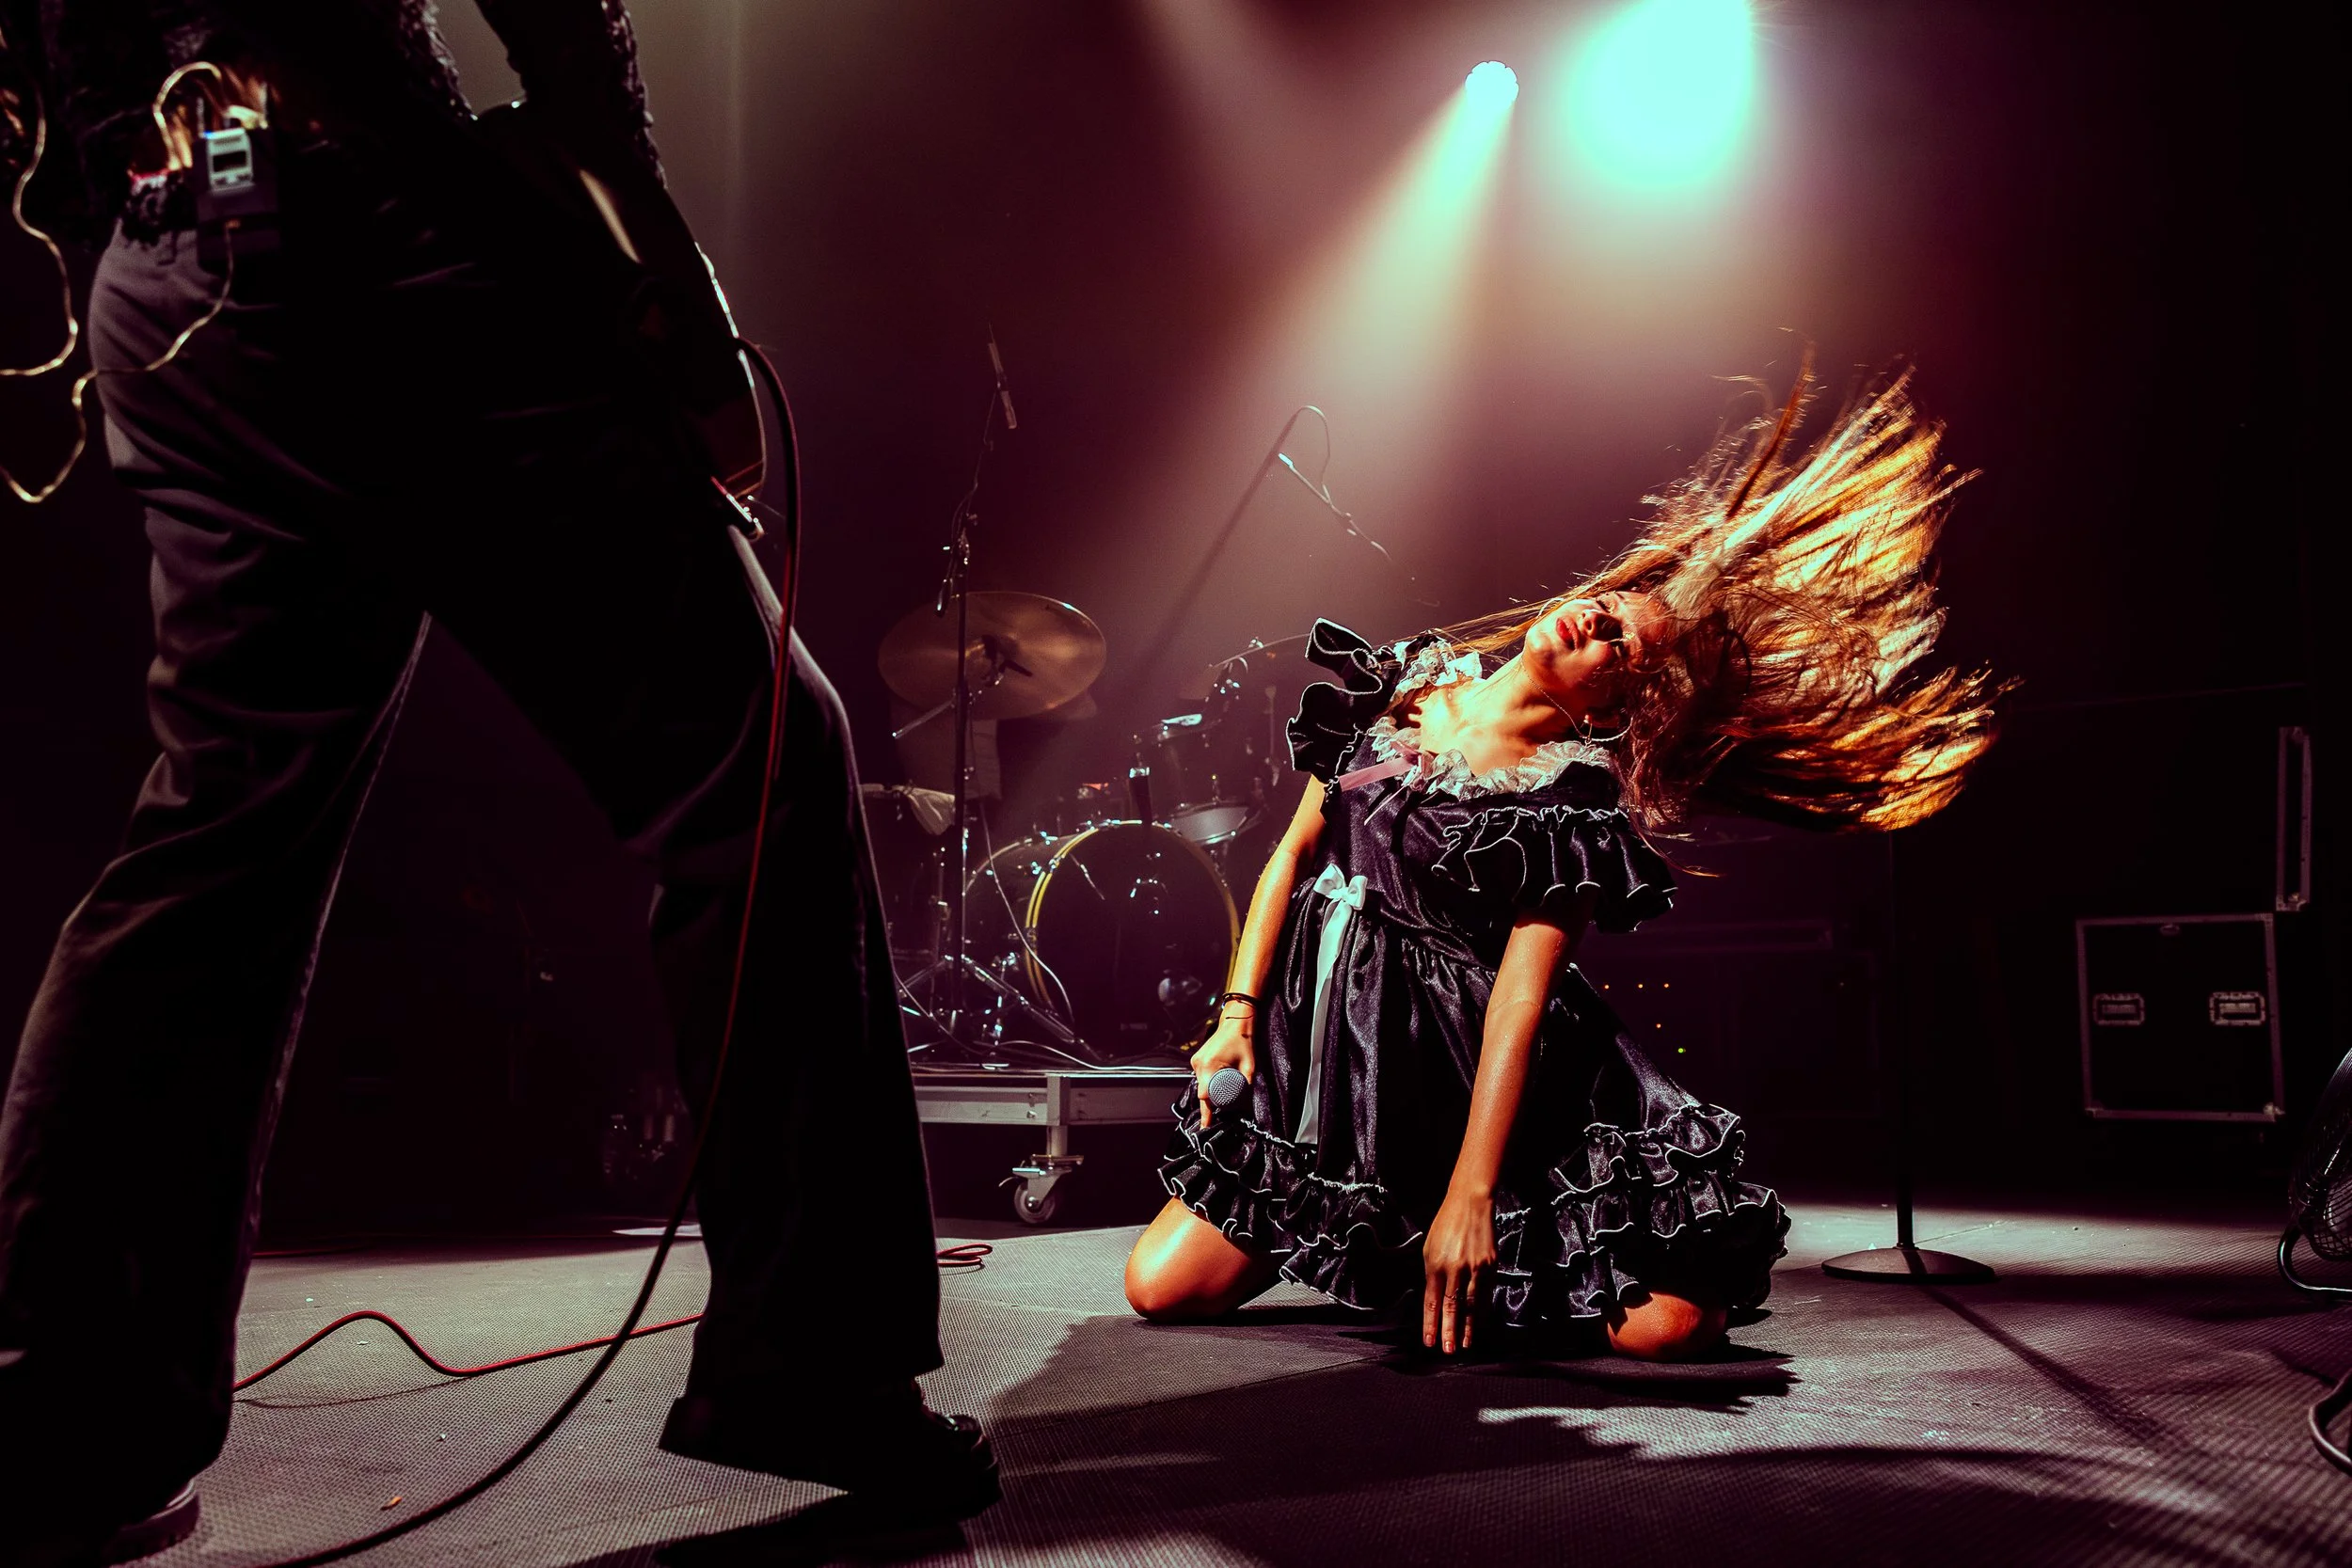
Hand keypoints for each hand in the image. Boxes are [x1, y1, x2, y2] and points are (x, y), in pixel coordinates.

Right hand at [1187, 1013, 1254, 1128]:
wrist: (1235, 1023)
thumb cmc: (1243, 1041)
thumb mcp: (1249, 1066)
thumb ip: (1246, 1084)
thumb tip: (1246, 1102)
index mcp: (1209, 1065)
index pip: (1204, 1094)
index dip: (1206, 1110)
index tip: (1206, 1124)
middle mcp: (1199, 1063)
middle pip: (1201, 1091)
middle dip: (1208, 1105)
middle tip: (1211, 1120)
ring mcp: (1196, 1061)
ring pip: (1200, 1084)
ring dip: (1208, 1092)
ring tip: (1218, 1101)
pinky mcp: (1197, 1059)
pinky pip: (1201, 1076)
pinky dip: (1207, 1083)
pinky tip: (1215, 1086)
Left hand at [1421, 1187, 1495, 1354]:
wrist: (1471, 1203)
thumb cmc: (1446, 1226)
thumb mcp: (1430, 1248)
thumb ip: (1432, 1275)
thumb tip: (1435, 1300)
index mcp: (1436, 1264)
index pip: (1432, 1301)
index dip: (1431, 1323)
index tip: (1429, 1341)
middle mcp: (1456, 1268)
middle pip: (1453, 1306)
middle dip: (1449, 1331)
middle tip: (1448, 1351)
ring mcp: (1476, 1267)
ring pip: (1472, 1304)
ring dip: (1467, 1327)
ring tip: (1464, 1345)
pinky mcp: (1491, 1266)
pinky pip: (1485, 1294)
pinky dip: (1481, 1311)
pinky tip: (1478, 1324)